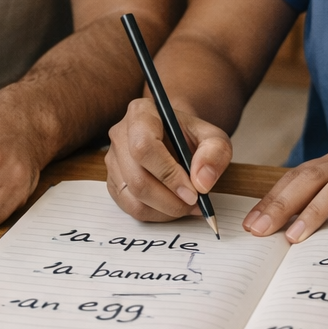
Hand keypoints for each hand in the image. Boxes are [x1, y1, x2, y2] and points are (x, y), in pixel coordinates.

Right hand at [105, 97, 231, 220]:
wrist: (175, 138)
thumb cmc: (190, 136)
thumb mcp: (213, 137)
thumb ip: (214, 153)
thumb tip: (202, 181)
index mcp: (141, 114)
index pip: (144, 147)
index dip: (168, 174)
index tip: (193, 192)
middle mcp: (120, 135)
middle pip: (137, 178)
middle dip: (170, 200)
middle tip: (195, 204)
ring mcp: (113, 160)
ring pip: (133, 198)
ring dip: (165, 210)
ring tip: (187, 205)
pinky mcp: (113, 182)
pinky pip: (130, 208)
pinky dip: (156, 214)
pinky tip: (172, 206)